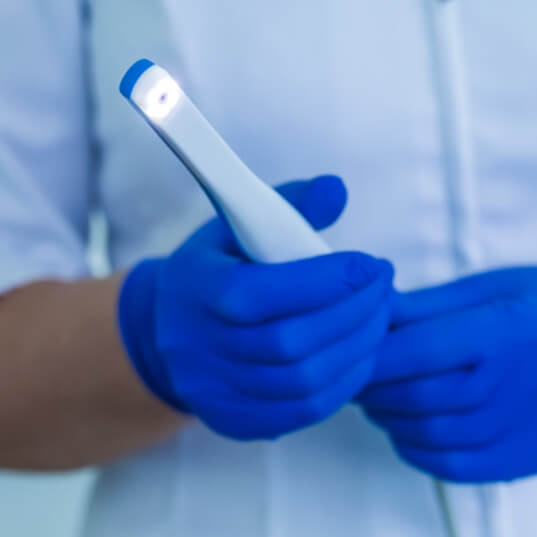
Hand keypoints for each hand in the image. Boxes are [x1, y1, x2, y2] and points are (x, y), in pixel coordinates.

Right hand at [119, 175, 393, 439]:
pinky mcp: (233, 420)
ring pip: (302, 383)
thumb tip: (337, 190)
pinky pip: (302, 412)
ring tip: (380, 318)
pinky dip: (343, 384)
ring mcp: (214, 392)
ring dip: (357, 349)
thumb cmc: (214, 269)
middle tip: (384, 288)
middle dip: (353, 313)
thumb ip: (288, 204)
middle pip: (289, 343)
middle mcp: (198, 348)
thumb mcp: (236, 226)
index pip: (260, 293)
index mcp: (196, 290)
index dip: (325, 281)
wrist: (168, 328)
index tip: (370, 264)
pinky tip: (360, 354)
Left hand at [359, 267, 536, 482]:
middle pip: (415, 397)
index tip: (349, 351)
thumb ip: (426, 305)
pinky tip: (404, 429)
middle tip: (352, 376)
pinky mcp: (520, 458)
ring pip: (427, 433)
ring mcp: (517, 429)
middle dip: (371, 388)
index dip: (373, 355)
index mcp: (500, 333)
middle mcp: (509, 386)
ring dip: (387, 417)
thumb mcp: (488, 290)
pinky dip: (415, 449)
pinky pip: (452, 466)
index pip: (416, 351)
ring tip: (374, 398)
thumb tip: (373, 310)